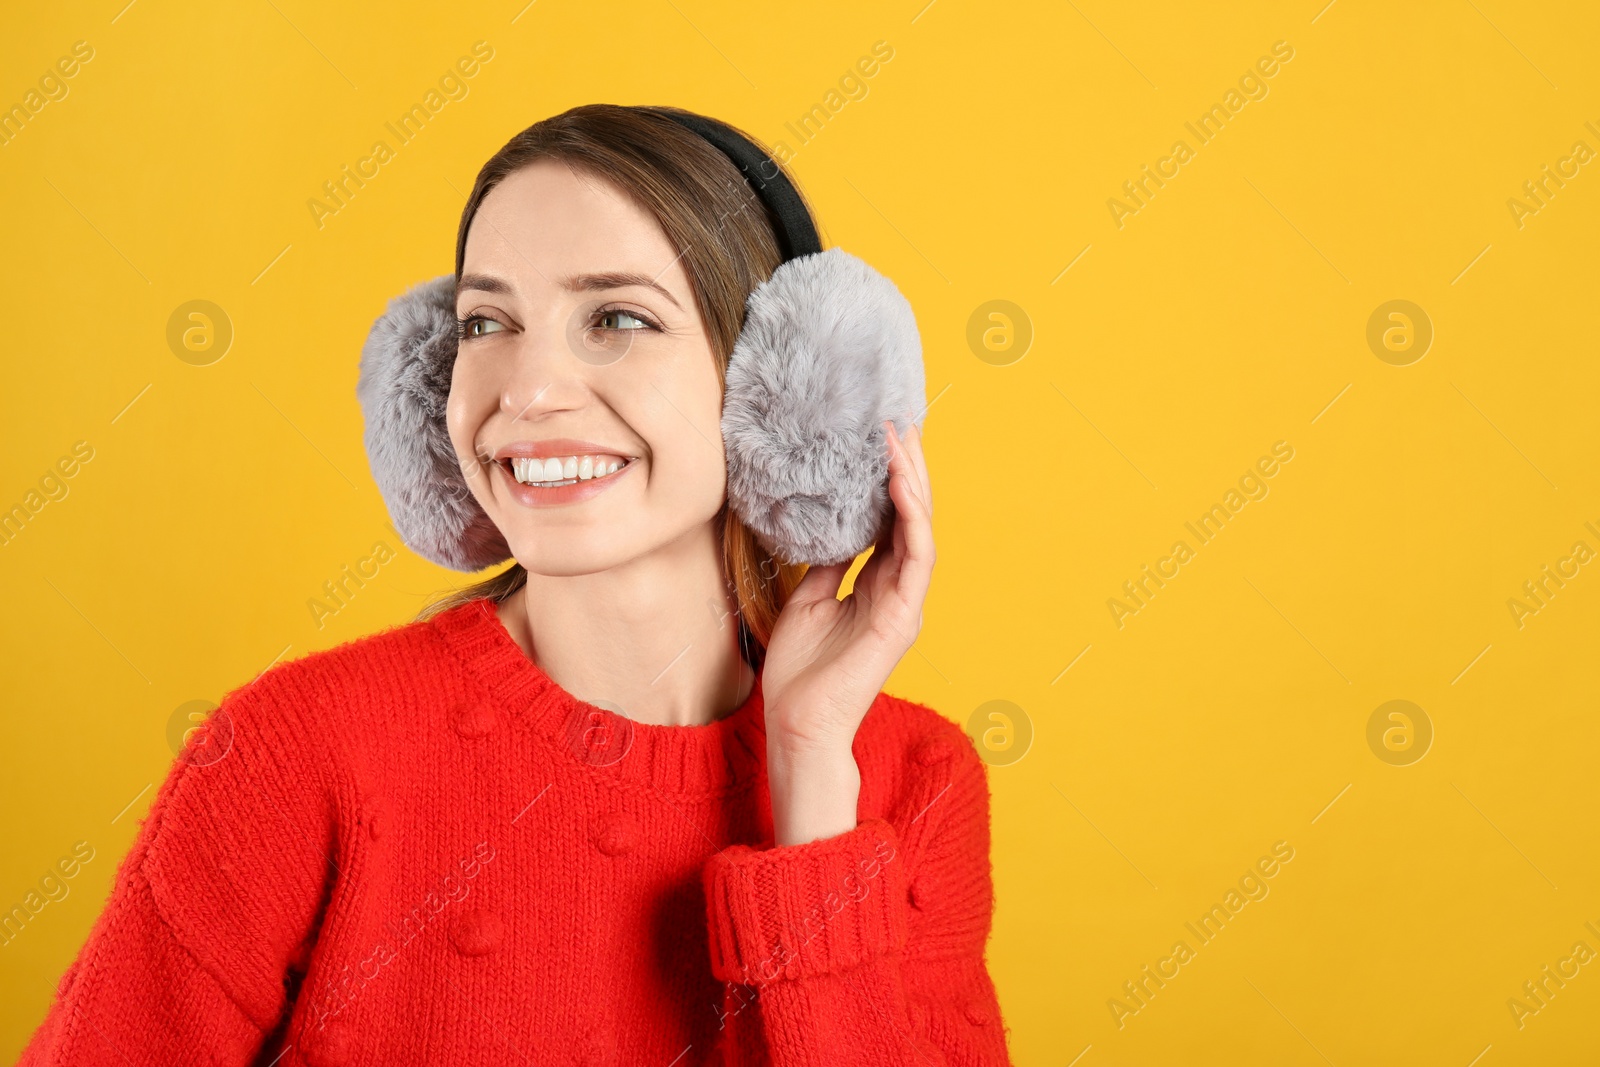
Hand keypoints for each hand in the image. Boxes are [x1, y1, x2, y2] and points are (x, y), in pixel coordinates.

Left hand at [759, 419, 935, 843]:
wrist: (796, 722)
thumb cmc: (800, 669)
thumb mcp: (808, 597)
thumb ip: (829, 562)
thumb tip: (832, 522)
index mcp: (878, 585)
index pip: (890, 521)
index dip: (888, 478)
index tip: (877, 436)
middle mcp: (899, 590)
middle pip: (910, 517)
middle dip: (907, 467)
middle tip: (896, 420)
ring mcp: (906, 603)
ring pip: (920, 529)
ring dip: (912, 481)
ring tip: (899, 437)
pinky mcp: (903, 617)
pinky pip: (916, 557)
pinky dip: (910, 517)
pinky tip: (899, 483)